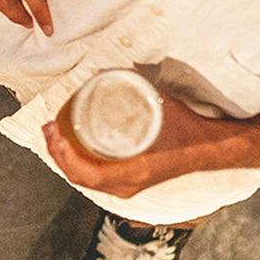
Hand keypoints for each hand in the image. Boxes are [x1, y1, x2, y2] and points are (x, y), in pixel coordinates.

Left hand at [43, 92, 232, 197]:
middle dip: (58, 154)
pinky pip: (96, 177)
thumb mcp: (160, 107)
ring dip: (67, 159)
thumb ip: (133, 90)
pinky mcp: (130, 180)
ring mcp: (128, 185)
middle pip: (79, 178)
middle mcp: (127, 185)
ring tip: (56, 135)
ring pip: (86, 179)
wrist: (210, 147)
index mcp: (132, 174)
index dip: (63, 155)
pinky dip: (80, 163)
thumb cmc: (188, 130)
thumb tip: (105, 73)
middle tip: (49, 129)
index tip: (53, 133)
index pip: (85, 174)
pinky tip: (74, 147)